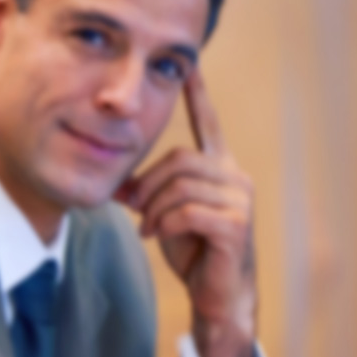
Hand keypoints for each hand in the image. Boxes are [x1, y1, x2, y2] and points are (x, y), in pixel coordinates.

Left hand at [115, 66, 258, 356]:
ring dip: (153, 208)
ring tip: (147, 227)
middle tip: (134, 209)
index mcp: (218, 166)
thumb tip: (116, 182)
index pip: (207, 123)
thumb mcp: (160, 211)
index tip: (188, 65)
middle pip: (178, 159)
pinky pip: (186, 211)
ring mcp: (239, 197)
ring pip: (179, 185)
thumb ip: (143, 189)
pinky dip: (163, 224)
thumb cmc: (190, 249)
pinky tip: (156, 236)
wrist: (214, 292)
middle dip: (147, 184)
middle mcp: (233, 175)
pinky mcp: (236, 223)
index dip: (198, 94)